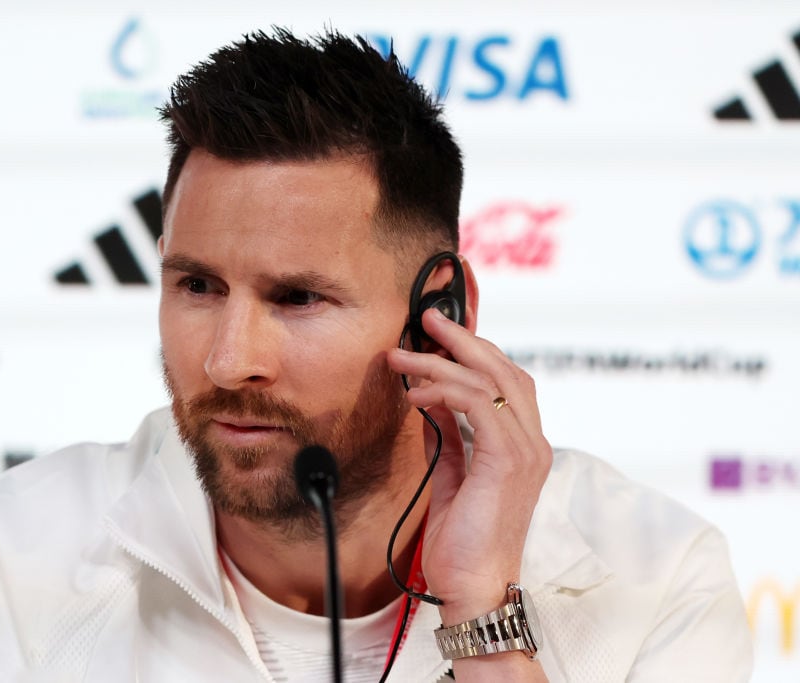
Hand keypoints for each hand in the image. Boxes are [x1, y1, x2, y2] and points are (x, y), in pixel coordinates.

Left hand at [386, 308, 551, 620]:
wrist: (473, 584)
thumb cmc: (464, 537)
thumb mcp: (452, 470)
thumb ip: (447, 431)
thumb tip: (428, 394)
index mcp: (523, 443)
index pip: (507, 379)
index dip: (474, 349)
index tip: (438, 332)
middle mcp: (532, 442)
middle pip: (503, 368)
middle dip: (461, 338)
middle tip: (426, 318)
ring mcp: (525, 450)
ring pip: (488, 381)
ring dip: (440, 362)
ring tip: (401, 355)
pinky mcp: (507, 462)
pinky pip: (478, 406)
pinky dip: (444, 391)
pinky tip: (415, 392)